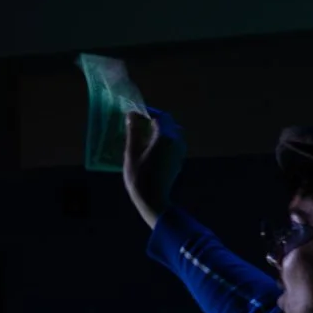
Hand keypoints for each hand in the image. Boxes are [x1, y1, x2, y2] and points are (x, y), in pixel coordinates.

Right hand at [122, 108, 186, 230]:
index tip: (135, 113)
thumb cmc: (139, 176)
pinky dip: (163, 139)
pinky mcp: (179, 160)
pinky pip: (173, 143)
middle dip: (155, 120)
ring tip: (142, 134)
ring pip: (173, 133)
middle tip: (138, 123)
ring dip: (160, 130)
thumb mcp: (131, 152)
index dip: (149, 112)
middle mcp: (177, 143)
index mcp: (166, 138)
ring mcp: (180, 152)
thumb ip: (133, 131)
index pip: (161, 117)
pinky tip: (149, 146)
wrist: (154, 199)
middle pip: (169, 123)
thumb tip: (132, 114)